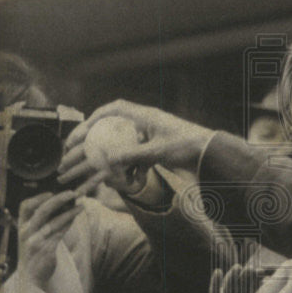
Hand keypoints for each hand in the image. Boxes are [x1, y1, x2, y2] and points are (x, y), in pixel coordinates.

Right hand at [18, 191, 82, 288]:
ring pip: (54, 223)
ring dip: (69, 212)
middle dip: (58, 200)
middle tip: (72, 193)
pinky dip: (69, 224)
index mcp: (22, 226)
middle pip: (41, 211)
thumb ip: (44, 219)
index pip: (25, 207)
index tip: (50, 192)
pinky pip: (60, 234)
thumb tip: (64, 201)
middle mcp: (26, 233)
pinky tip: (77, 218)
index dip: (37, 198)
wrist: (34, 275)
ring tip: (81, 205)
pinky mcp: (46, 251)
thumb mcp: (34, 233)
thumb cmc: (37, 249)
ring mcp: (35, 242)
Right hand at [57, 100, 212, 186]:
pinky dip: (135, 171)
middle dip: (98, 142)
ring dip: (118, 161)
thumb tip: (106, 160)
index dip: (93, 118)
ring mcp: (151, 138)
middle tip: (80, 154)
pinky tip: (134, 182)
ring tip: (106, 174)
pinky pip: (139, 160)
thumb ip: (132, 155)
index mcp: (145, 116)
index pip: (113, 110)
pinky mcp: (158, 152)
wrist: (211, 155)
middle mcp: (146, 124)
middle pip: (114, 129)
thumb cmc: (188, 147)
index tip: (80, 132)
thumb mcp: (157, 151)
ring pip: (126, 148)